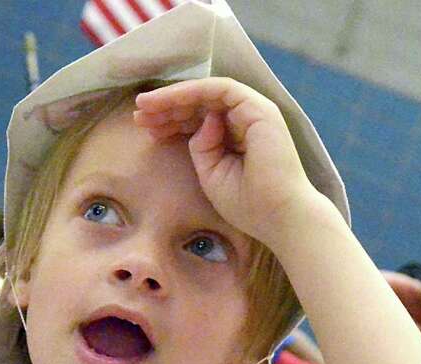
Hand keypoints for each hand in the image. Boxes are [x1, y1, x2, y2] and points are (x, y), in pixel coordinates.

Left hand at [133, 78, 319, 246]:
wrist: (281, 218)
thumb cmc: (251, 206)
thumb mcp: (212, 174)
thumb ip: (201, 147)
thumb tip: (199, 122)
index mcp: (239, 139)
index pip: (201, 121)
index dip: (172, 121)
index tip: (146, 128)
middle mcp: (247, 122)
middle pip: (201, 106)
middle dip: (168, 108)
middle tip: (139, 115)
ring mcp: (255, 113)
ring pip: (207, 94)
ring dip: (174, 98)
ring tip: (145, 107)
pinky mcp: (259, 109)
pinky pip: (219, 89)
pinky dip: (191, 92)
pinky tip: (167, 102)